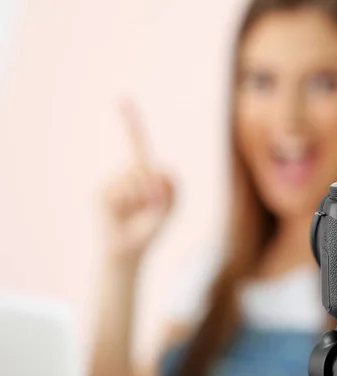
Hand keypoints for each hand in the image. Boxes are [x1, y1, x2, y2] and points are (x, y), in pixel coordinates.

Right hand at [101, 99, 174, 266]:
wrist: (127, 251)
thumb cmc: (150, 228)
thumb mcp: (169, 207)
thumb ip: (170, 187)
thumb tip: (155, 172)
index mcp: (144, 173)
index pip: (139, 144)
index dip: (132, 123)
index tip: (121, 98)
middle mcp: (127, 172)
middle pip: (146, 165)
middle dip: (155, 190)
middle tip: (152, 209)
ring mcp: (113, 181)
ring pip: (133, 178)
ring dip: (142, 199)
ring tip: (136, 215)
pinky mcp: (101, 192)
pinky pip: (121, 190)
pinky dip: (128, 204)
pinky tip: (122, 216)